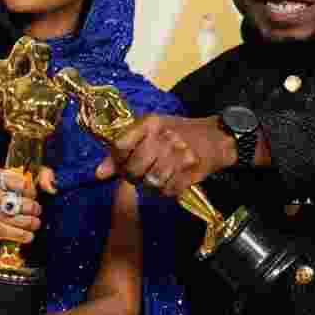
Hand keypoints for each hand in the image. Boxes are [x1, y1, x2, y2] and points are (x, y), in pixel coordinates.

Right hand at [0, 167, 56, 249]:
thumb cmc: (2, 193)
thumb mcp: (17, 176)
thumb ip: (41, 174)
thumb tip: (51, 188)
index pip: (24, 184)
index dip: (32, 191)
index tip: (29, 194)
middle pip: (26, 204)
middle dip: (34, 208)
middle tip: (32, 209)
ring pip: (25, 220)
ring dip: (33, 222)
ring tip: (32, 221)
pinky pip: (17, 233)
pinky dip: (26, 235)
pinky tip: (28, 234)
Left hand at [94, 114, 234, 198]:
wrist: (216, 137)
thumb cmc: (176, 133)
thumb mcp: (149, 131)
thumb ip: (123, 149)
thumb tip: (98, 174)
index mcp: (150, 124)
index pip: (120, 146)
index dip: (117, 161)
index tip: (122, 163)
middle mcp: (163, 138)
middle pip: (133, 169)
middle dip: (133, 176)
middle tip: (140, 173)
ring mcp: (178, 155)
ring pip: (150, 183)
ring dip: (150, 185)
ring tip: (156, 176)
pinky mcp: (191, 172)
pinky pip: (167, 191)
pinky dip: (165, 191)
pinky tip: (170, 181)